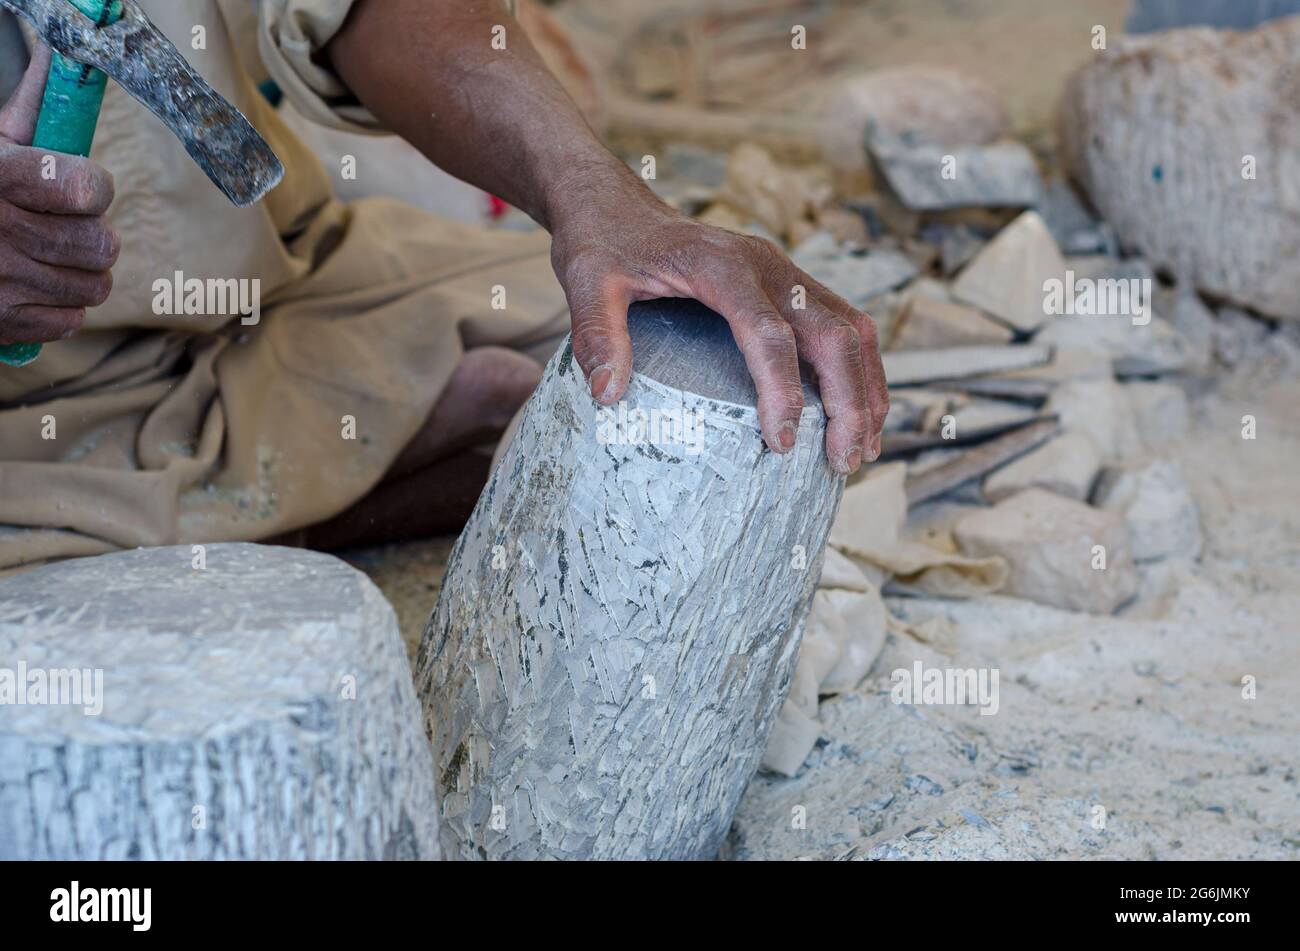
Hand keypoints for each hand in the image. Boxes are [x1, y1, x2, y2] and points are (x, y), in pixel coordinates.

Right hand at [0, 45, 118, 346]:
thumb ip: (33, 106)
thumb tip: (65, 53)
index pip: (88, 190)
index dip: (96, 190)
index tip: (84, 189)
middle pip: (102, 245)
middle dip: (96, 236)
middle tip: (72, 227)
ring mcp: (0, 280)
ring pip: (95, 286)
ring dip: (85, 273)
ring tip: (56, 256)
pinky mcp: (2, 321)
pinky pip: (71, 321)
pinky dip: (63, 306)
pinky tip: (37, 285)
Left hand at [549, 169, 888, 474]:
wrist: (616, 205)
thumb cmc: (604, 245)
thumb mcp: (586, 283)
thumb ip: (597, 334)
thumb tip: (609, 395)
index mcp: (722, 266)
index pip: (768, 333)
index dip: (782, 390)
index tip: (782, 444)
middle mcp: (768, 266)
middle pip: (834, 333)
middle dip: (849, 400)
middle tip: (844, 461)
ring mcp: (785, 273)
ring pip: (852, 328)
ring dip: (866, 388)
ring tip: (862, 448)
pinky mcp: (790, 284)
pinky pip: (843, 324)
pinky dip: (859, 370)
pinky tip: (856, 413)